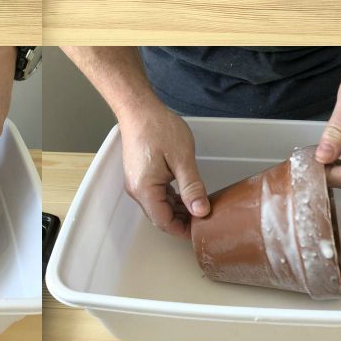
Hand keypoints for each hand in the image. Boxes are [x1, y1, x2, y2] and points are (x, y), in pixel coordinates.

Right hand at [117, 101, 209, 237]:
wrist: (139, 109)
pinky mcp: (138, 174)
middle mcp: (136, 189)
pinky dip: (170, 199)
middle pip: (159, 216)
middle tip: (205, 218)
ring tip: (198, 206)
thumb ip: (192, 187)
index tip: (202, 231)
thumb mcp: (182, 158)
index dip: (183, 230)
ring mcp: (135, 182)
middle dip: (182, 221)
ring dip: (177, 210)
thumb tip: (201, 211)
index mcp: (145, 189)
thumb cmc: (158, 128)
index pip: (164, 222)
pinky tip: (184, 194)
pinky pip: (154, 194)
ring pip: (157, 206)